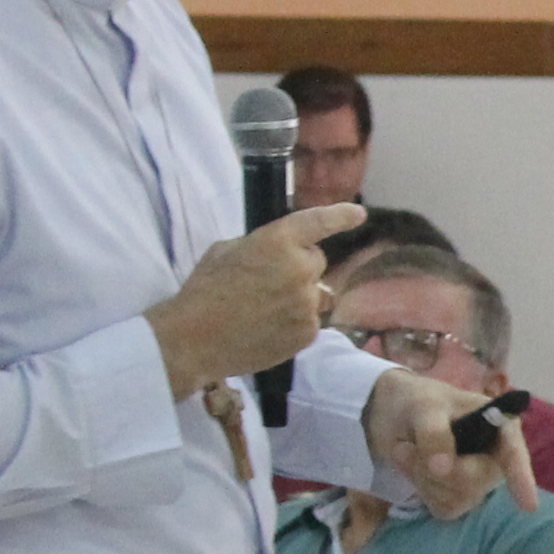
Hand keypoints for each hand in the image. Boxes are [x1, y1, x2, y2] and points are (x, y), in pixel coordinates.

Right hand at [149, 201, 366, 397]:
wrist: (195, 339)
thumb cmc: (204, 290)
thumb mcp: (226, 251)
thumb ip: (262, 245)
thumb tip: (282, 252)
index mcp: (278, 241)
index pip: (317, 222)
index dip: (340, 216)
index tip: (358, 214)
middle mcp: (300, 269)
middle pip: (316, 262)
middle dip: (300, 267)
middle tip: (269, 281)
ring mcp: (308, 303)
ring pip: (317, 293)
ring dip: (301, 295)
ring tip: (267, 308)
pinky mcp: (308, 332)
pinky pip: (311, 320)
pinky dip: (296, 321)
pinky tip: (269, 327)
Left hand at [362, 367, 541, 520]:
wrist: (396, 415)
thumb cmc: (421, 402)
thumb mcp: (425, 407)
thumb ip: (435, 433)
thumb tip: (442, 467)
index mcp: (501, 427)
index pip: (513, 454)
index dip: (522, 478)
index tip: (529, 506)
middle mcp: (497, 458)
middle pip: (474, 481)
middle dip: (435, 468)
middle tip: (406, 446)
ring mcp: (479, 481)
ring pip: (456, 498)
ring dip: (421, 477)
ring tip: (406, 450)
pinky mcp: (459, 497)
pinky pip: (444, 507)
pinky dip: (420, 488)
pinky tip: (413, 468)